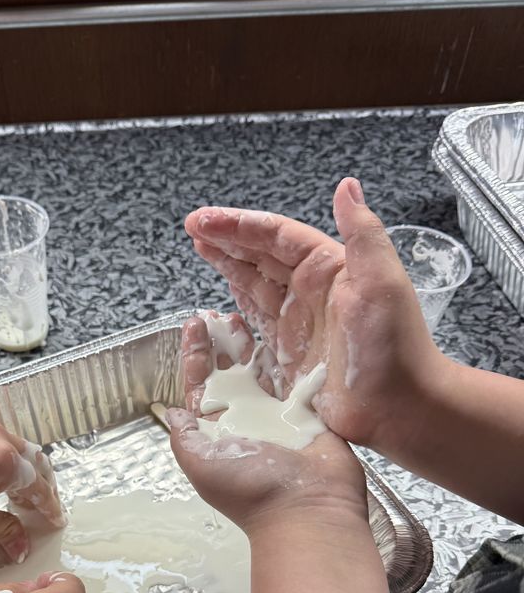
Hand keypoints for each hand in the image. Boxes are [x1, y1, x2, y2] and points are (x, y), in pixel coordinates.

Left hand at [0, 418, 63, 560]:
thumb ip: (5, 529)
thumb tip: (22, 543)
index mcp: (5, 459)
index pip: (38, 485)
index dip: (48, 507)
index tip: (53, 522)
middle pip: (31, 461)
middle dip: (40, 485)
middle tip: (42, 509)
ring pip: (12, 449)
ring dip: (21, 472)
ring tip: (18, 499)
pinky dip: (1, 462)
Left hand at [169, 314, 366, 538]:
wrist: (307, 508)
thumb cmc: (249, 489)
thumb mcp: (200, 464)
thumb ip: (184, 436)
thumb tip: (171, 412)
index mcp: (215, 433)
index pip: (200, 387)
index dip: (195, 356)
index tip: (194, 325)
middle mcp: (243, 422)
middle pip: (229, 374)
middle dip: (221, 344)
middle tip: (218, 314)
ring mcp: (276, 417)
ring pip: (260, 372)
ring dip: (250, 345)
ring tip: (242, 317)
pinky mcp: (307, 414)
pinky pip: (295, 379)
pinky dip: (286, 357)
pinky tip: (279, 333)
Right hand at [184, 178, 450, 456]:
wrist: (400, 407)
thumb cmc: (394, 347)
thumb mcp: (381, 282)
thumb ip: (362, 233)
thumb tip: (347, 185)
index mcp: (328, 268)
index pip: (275, 236)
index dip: (238, 226)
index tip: (203, 221)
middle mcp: (311, 291)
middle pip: (260, 256)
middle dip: (226, 240)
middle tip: (192, 228)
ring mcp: (298, 324)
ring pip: (254, 285)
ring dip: (227, 265)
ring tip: (199, 249)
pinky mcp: (290, 355)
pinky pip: (257, 324)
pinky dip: (237, 307)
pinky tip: (221, 297)